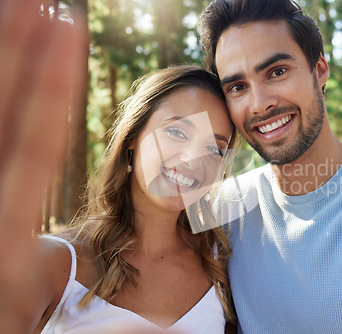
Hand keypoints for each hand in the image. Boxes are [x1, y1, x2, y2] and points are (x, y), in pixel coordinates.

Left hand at [0, 0, 86, 321]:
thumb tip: (157, 327)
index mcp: (5, 246)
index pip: (33, 149)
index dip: (48, 88)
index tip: (59, 31)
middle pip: (3, 124)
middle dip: (16, 56)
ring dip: (2, 69)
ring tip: (14, 13)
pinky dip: (2, 110)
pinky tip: (4, 81)